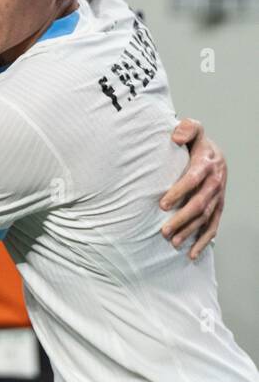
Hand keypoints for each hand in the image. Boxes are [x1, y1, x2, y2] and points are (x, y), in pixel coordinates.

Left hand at [159, 117, 225, 259]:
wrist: (213, 152)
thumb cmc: (195, 142)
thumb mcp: (193, 129)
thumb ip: (186, 128)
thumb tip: (176, 136)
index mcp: (207, 164)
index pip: (193, 179)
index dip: (179, 192)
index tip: (163, 204)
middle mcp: (216, 182)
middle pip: (200, 204)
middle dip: (183, 219)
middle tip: (164, 231)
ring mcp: (218, 196)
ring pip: (206, 218)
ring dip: (190, 232)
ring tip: (173, 242)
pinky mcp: (218, 206)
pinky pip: (213, 226)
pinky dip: (204, 241)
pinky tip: (191, 253)